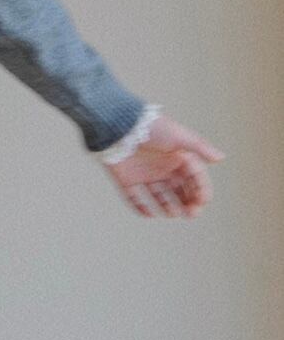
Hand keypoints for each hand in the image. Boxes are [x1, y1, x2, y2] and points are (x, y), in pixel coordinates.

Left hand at [103, 112, 224, 217]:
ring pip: (161, 196)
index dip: (201, 190)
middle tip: (192, 213)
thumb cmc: (151, 127)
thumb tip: (221, 158)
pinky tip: (150, 214)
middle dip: (189, 202)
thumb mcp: (178, 136)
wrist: (118, 125)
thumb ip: (199, 147)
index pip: (195, 178)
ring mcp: (146, 174)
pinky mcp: (127, 179)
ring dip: (169, 207)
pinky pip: (135, 198)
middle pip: (181, 190)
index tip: (203, 201)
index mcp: (179, 157)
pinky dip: (141, 208)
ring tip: (173, 213)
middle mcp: (164, 167)